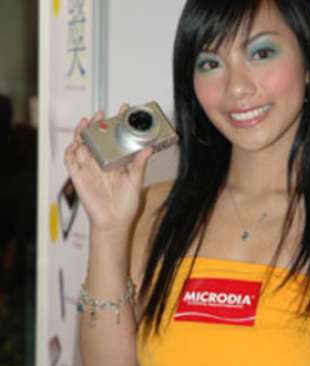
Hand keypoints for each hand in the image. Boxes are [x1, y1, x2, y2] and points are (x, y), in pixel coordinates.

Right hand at [63, 104, 152, 234]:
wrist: (114, 222)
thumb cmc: (126, 204)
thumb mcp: (136, 180)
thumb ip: (140, 163)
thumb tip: (149, 148)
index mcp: (115, 161)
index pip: (114, 137)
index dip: (117, 123)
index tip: (124, 109)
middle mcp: (101, 162)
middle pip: (96, 137)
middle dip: (98, 123)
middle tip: (103, 113)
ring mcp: (89, 168)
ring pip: (82, 144)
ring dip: (83, 131)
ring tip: (89, 120)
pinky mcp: (79, 176)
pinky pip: (71, 160)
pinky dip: (71, 149)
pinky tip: (77, 142)